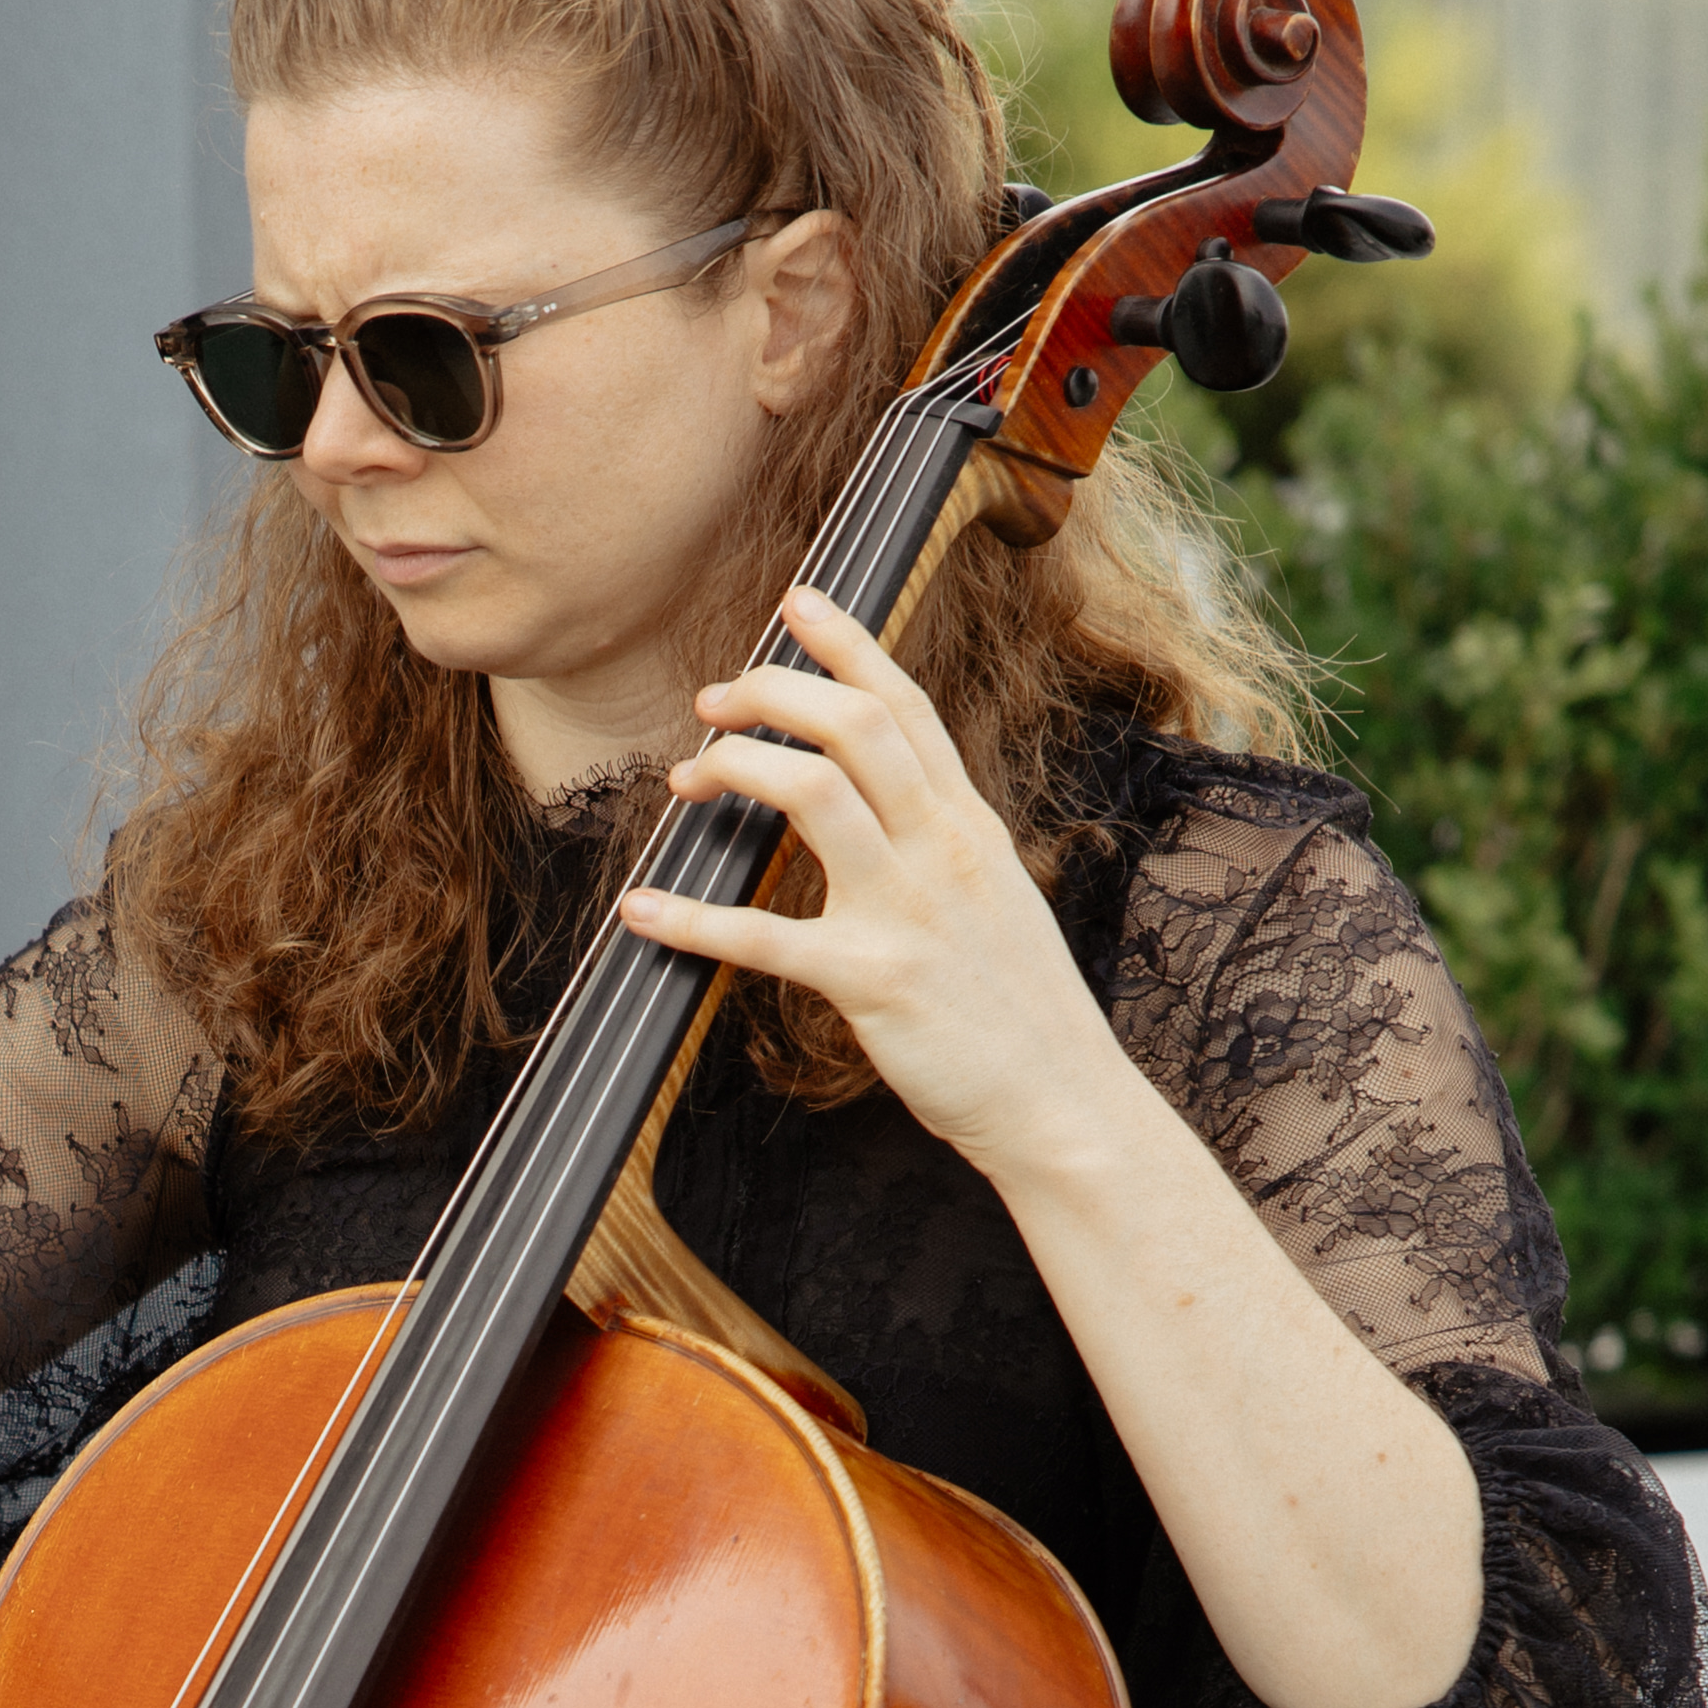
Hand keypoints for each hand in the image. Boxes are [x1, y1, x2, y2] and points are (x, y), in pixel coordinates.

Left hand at [619, 585, 1106, 1186]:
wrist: (1065, 1105)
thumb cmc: (1024, 1014)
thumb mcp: (997, 903)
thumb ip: (943, 849)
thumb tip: (892, 813)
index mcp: (969, 828)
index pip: (906, 706)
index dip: (847, 643)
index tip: (796, 603)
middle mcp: (942, 851)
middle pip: (853, 725)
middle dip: (771, 692)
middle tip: (714, 701)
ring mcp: (909, 912)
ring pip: (813, 793)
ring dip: (736, 767)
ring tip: (688, 777)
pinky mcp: (872, 982)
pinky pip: (763, 937)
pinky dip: (691, 921)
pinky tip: (642, 911)